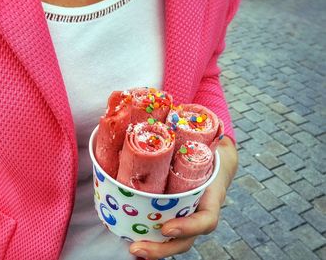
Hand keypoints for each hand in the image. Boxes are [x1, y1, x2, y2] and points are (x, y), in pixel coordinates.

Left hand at [129, 138, 237, 258]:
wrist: (216, 157)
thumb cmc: (208, 148)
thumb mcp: (206, 140)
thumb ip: (190, 127)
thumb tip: (169, 104)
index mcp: (211, 196)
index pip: (206, 220)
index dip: (188, 227)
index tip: (166, 228)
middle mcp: (199, 212)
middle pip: (185, 240)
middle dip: (161, 248)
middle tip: (135, 249)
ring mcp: (187, 216)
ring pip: (174, 242)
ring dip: (153, 249)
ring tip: (132, 250)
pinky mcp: (174, 214)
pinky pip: (163, 231)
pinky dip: (149, 238)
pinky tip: (131, 240)